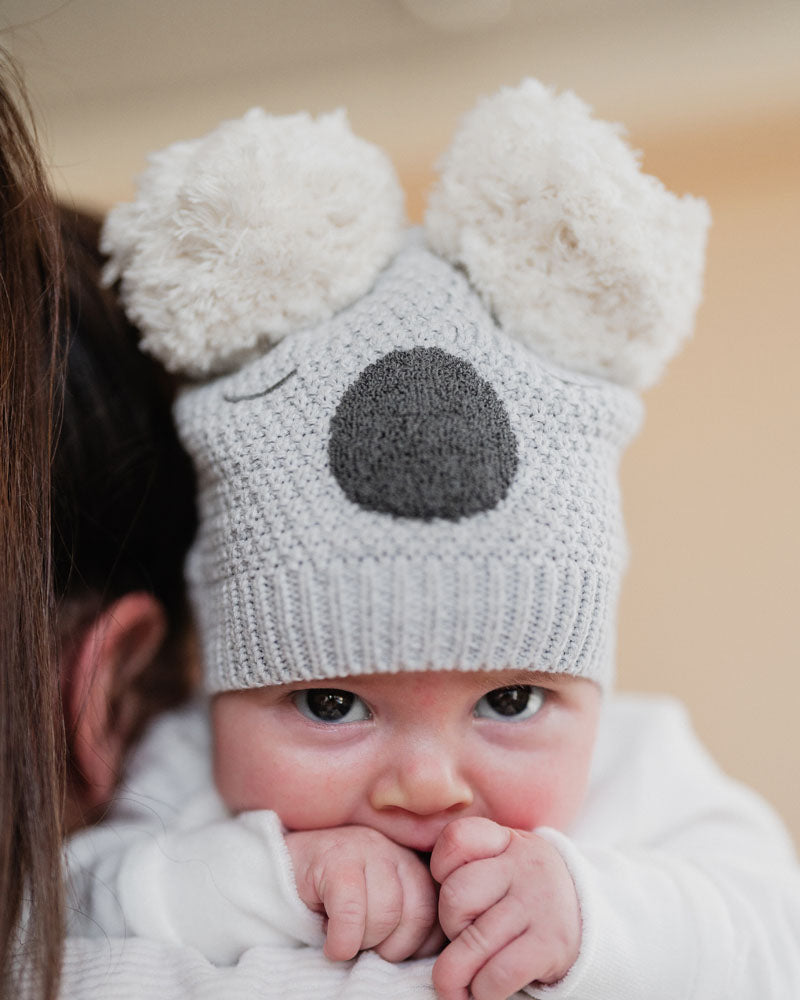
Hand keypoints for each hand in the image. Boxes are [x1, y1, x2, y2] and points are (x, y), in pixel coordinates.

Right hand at [286, 825, 441, 961]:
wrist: (282, 870)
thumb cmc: (335, 899)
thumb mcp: (379, 905)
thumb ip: (407, 918)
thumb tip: (431, 953)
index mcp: (412, 865)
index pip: (435, 914)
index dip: (415, 946)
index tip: (387, 951)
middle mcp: (394, 851)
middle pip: (417, 914)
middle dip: (391, 947)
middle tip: (364, 947)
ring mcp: (366, 849)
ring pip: (386, 913)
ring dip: (364, 943)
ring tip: (346, 940)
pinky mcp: (334, 858)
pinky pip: (350, 911)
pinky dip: (342, 940)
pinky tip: (331, 944)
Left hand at [430, 817, 580, 999]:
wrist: (586, 917)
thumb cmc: (522, 890)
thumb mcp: (502, 859)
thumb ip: (467, 861)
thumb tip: (417, 892)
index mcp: (506, 840)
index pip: (455, 840)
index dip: (441, 867)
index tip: (448, 883)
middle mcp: (524, 866)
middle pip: (455, 896)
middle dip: (450, 925)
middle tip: (462, 936)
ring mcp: (539, 904)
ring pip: (472, 941)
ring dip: (456, 972)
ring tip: (458, 981)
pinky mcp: (551, 944)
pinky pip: (498, 974)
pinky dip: (482, 992)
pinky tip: (483, 991)